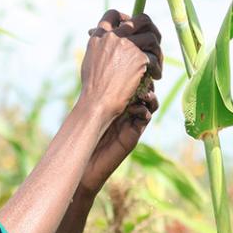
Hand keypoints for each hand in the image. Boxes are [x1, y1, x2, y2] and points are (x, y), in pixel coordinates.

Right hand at [79, 10, 160, 124]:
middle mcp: (113, 37)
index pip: (113, 14)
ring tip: (157, 65)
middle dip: (152, 29)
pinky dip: (157, 68)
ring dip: (158, 51)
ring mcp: (126, 46)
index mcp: (99, 36)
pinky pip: (155, 57)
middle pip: (141, 19)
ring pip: (152, 37)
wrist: (97, 102)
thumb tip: (101, 35)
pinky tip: (155, 76)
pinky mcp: (139, 58)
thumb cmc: (93, 88)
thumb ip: (99, 46)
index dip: (127, 18)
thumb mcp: (90, 60)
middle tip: (154, 43)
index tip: (133, 27)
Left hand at [80, 69, 159, 195]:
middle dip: (146, 83)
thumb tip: (92, 68)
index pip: (130, 84)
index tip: (132, 67)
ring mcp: (131, 123)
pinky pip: (145, 119)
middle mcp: (126, 111)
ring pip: (149, 104)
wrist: (85, 165)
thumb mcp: (88, 114)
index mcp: (116, 103)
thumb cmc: (83, 140)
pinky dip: (144, 111)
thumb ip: (94, 97)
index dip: (134, 75)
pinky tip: (137, 108)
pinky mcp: (133, 135)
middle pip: (144, 91)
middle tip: (143, 78)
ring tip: (144, 94)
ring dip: (149, 97)